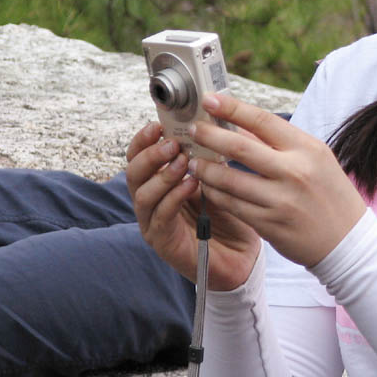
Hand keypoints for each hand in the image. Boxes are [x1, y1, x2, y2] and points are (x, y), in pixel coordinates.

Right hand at [126, 122, 260, 289]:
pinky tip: (191, 185)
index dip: (144, 140)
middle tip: (172, 143)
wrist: (243, 255)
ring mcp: (154, 222)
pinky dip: (174, 198)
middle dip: (150, 155)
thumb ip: (211, 155)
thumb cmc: (231, 213)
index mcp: (161, 181)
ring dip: (162, 175)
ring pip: (143, 194)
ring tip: (182, 161)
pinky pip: (161, 216)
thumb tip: (216, 121)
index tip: (157, 125)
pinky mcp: (163, 242)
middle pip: (133, 173)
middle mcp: (151, 201)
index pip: (139, 156)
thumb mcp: (221, 177)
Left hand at [185, 93, 366, 268]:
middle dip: (209, 136)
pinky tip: (207, 186)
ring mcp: (281, 200)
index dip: (233, 109)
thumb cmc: (330, 194)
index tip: (209, 100)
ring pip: (229, 179)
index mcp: (307, 149)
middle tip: (193, 130)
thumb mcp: (315, 159)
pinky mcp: (269, 224)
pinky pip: (232, 204)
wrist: (348, 240)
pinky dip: (215, 193)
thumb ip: (281, 143)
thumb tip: (241, 126)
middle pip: (240, 147)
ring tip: (193, 161)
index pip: (264, 121)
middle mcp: (294, 172)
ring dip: (205, 168)